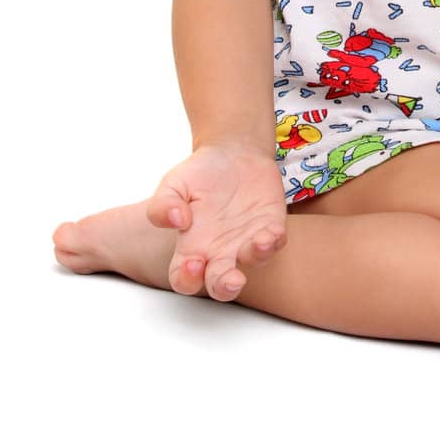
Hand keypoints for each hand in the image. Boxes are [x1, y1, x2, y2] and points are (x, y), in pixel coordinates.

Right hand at [146, 142, 288, 299]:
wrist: (233, 151)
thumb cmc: (200, 173)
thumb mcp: (173, 184)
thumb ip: (163, 204)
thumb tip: (176, 220)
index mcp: (193, 246)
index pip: (185, 279)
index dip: (187, 279)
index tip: (192, 263)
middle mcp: (221, 250)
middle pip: (222, 284)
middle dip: (227, 287)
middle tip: (231, 280)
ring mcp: (247, 240)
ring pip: (255, 262)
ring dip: (257, 256)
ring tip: (259, 243)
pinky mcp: (270, 225)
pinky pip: (276, 241)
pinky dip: (275, 240)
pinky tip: (272, 231)